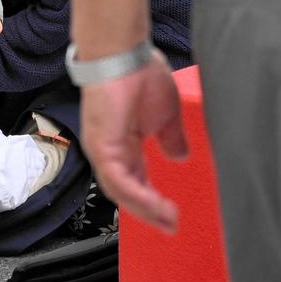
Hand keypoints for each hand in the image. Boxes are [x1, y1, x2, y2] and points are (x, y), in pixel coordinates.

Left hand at [79, 49, 187, 233]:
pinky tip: (157, 206)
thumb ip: (171, 137)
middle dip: (149, 212)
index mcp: (122, 144)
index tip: (171, 215)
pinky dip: (139, 197)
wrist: (123, 55)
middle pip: (126, 192)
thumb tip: (179, 155)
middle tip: (171, 226)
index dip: (151, 199)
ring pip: (121, 192)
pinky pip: (119, 181)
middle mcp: (108, 150)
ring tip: (169, 221)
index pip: (134, 180)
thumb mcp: (166, 114)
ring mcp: (101, 150)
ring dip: (146, 210)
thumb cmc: (140, 74)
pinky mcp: (101, 147)